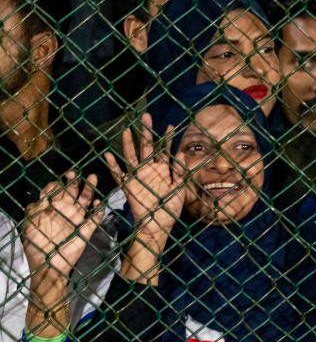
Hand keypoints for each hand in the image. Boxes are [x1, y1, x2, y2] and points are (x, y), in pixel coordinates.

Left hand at [23, 173, 101, 278]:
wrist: (48, 267)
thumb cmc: (36, 247)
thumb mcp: (29, 226)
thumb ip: (34, 211)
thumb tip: (43, 198)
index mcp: (50, 210)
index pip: (54, 193)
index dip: (56, 185)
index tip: (57, 182)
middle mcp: (64, 212)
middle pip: (71, 193)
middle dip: (73, 182)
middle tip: (74, 173)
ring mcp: (76, 220)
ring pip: (84, 201)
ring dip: (89, 190)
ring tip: (92, 178)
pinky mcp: (86, 230)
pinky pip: (95, 218)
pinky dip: (98, 210)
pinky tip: (99, 202)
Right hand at [105, 115, 186, 245]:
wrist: (159, 225)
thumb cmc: (170, 208)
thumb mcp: (180, 188)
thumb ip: (180, 171)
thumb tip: (181, 152)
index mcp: (164, 170)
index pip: (165, 150)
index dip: (167, 138)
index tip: (170, 125)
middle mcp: (150, 170)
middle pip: (147, 147)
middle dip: (146, 132)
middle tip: (145, 116)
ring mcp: (138, 177)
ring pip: (132, 156)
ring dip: (129, 143)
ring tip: (126, 130)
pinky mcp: (128, 186)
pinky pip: (118, 174)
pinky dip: (113, 165)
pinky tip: (108, 154)